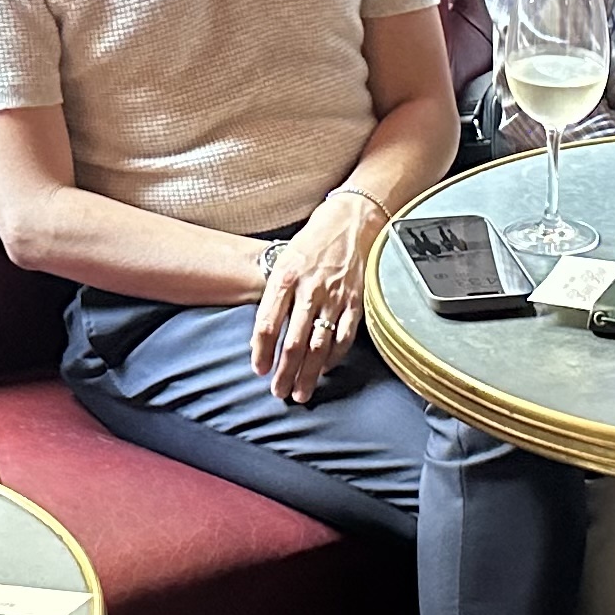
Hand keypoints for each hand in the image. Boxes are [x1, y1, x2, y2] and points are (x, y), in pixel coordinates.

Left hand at [249, 193, 380, 403]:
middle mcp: (310, 290)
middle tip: (278, 393)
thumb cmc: (313, 241)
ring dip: (308, 374)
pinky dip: (334, 357)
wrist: (351, 221)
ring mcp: (335, 298)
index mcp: (286, 278)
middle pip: (293, 342)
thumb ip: (274, 295)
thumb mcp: (284, 259)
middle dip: (284, 372)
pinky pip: (344, 337)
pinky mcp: (356, 302)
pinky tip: (325, 369)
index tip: (258, 370)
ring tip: (301, 393)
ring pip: (319, 346)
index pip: (268, 324)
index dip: (261, 352)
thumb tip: (262, 335)